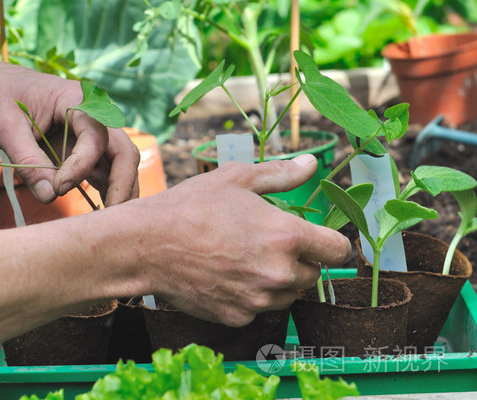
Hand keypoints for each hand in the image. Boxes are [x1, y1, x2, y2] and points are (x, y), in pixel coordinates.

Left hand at [0, 61, 139, 205]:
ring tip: (109, 223)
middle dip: (121, 184)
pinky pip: (103, 171)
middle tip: (111, 217)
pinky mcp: (83, 151)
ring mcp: (91, 135)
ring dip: (118, 192)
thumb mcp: (4, 126)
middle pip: (123, 151)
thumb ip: (28, 161)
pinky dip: (106, 191)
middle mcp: (94, 116)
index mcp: (78, 100)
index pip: (95, 138)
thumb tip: (48, 197)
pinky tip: (101, 213)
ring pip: (119, 165)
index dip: (81, 166)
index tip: (57, 188)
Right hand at [141, 154, 350, 325]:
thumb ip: (280, 174)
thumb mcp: (236, 178)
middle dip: (298, 261)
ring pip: (286, 295)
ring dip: (277, 281)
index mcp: (286, 236)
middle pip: (313, 276)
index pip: (338, 250)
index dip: (332, 243)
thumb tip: (311, 165)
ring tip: (243, 259)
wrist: (146, 245)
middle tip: (267, 243)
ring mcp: (257, 300)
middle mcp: (278, 273)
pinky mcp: (236, 317)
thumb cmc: (190, 206)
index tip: (321, 240)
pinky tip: (224, 276)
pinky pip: (256, 309)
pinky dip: (248, 296)